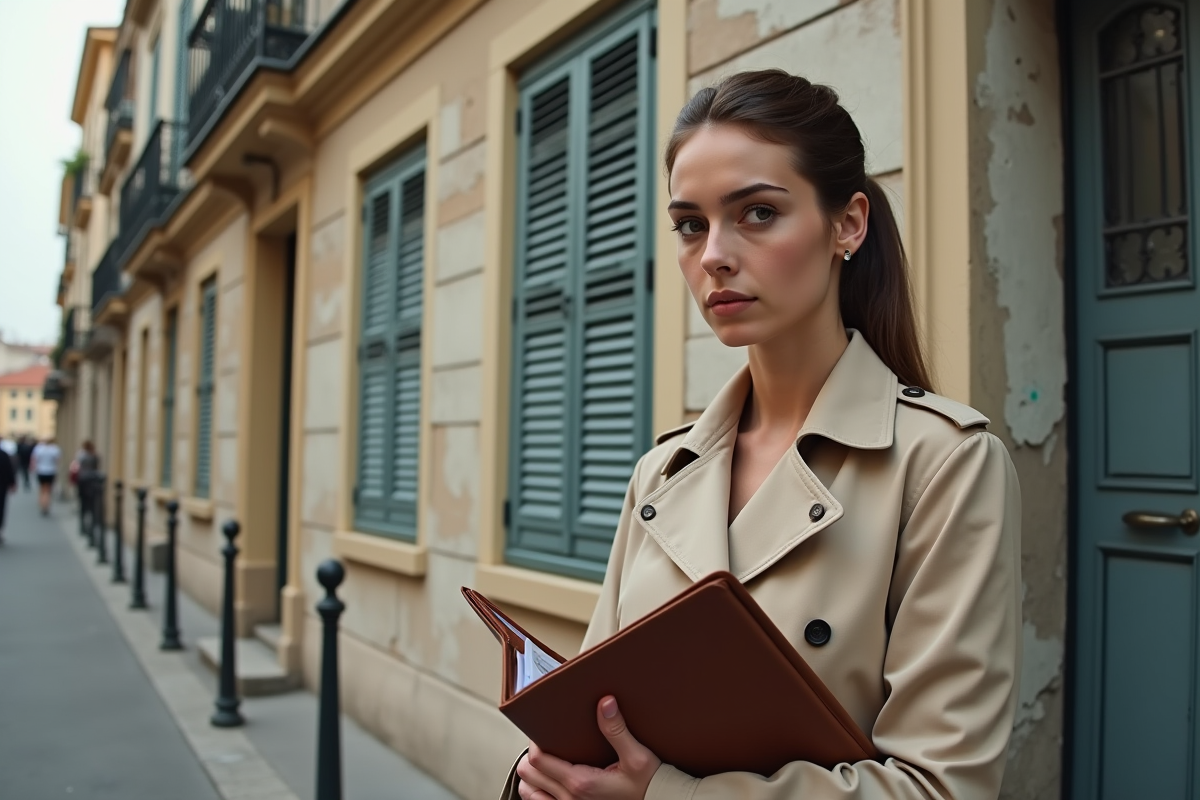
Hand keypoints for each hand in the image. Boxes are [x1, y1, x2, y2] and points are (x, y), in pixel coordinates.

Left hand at [516, 696, 660, 799]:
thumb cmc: (649, 785)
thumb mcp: (637, 756)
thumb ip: (617, 730)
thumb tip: (605, 702)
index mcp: (582, 782)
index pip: (538, 760)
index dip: (535, 740)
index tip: (543, 729)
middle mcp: (571, 799)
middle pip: (528, 774)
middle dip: (531, 755)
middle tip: (545, 742)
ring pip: (529, 792)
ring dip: (532, 775)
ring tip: (544, 762)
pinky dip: (537, 792)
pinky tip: (548, 781)